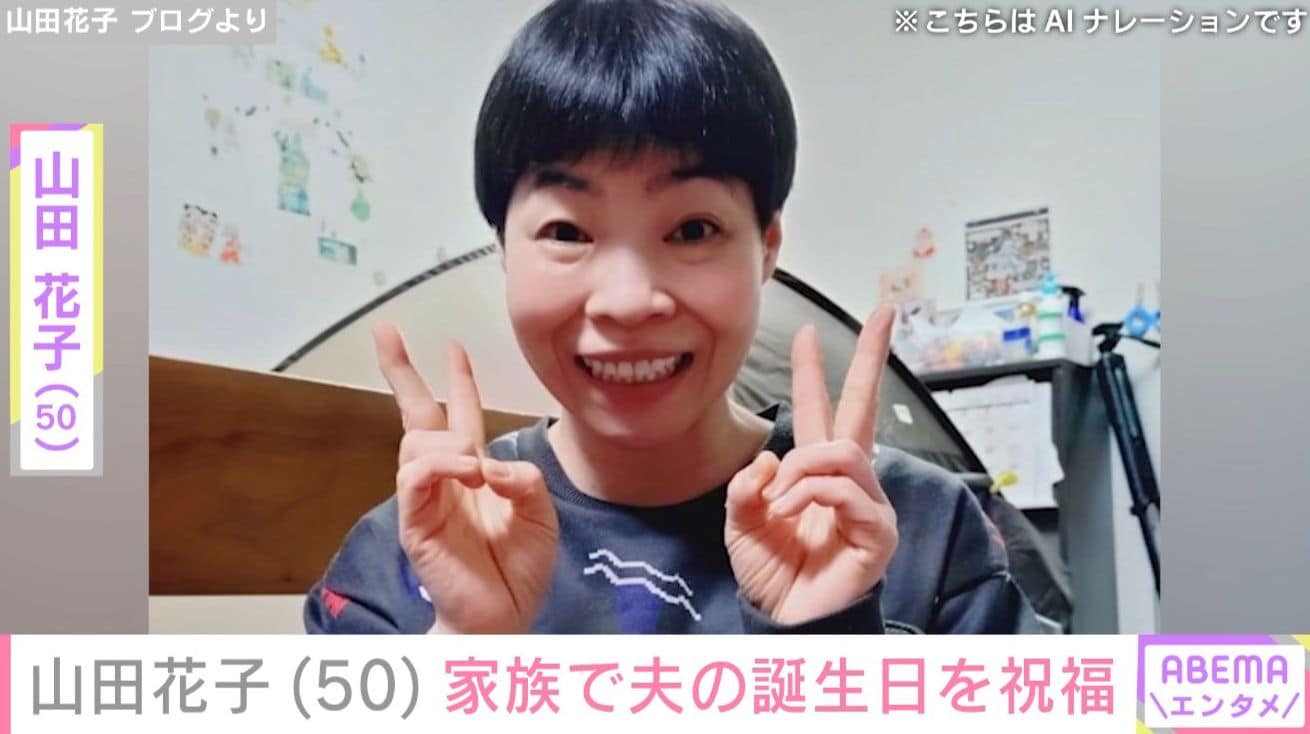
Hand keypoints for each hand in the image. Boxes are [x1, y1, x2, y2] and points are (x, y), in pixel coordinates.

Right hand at [374, 322, 558, 632]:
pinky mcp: (415, 522)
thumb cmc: (521, 570)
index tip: (452, 345)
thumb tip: (490, 463)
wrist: (506, 618)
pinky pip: (414, 477)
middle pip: (417, 414)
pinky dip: (439, 465)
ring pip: (416, 441)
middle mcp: (447, 480)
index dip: (458, 380)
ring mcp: (426, 499)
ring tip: (471, 463)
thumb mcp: (542, 515)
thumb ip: (525, 480)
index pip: (462, 415)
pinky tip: (464, 472)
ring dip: (446, 440)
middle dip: (401, 370)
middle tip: (386, 331)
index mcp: (476, 473)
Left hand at [724, 306, 899, 624]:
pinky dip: (813, 496)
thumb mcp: (740, 523)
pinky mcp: (878, 532)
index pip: (818, 410)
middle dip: (872, 356)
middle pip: (863, 406)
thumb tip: (771, 459)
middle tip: (885, 312)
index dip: (812, 372)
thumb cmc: (770, 575)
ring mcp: (867, 504)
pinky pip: (849, 492)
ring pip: (842, 453)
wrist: (784, 624)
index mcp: (812, 473)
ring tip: (780, 502)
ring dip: (802, 471)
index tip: (807, 331)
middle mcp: (846, 481)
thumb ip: (746, 487)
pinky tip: (793, 514)